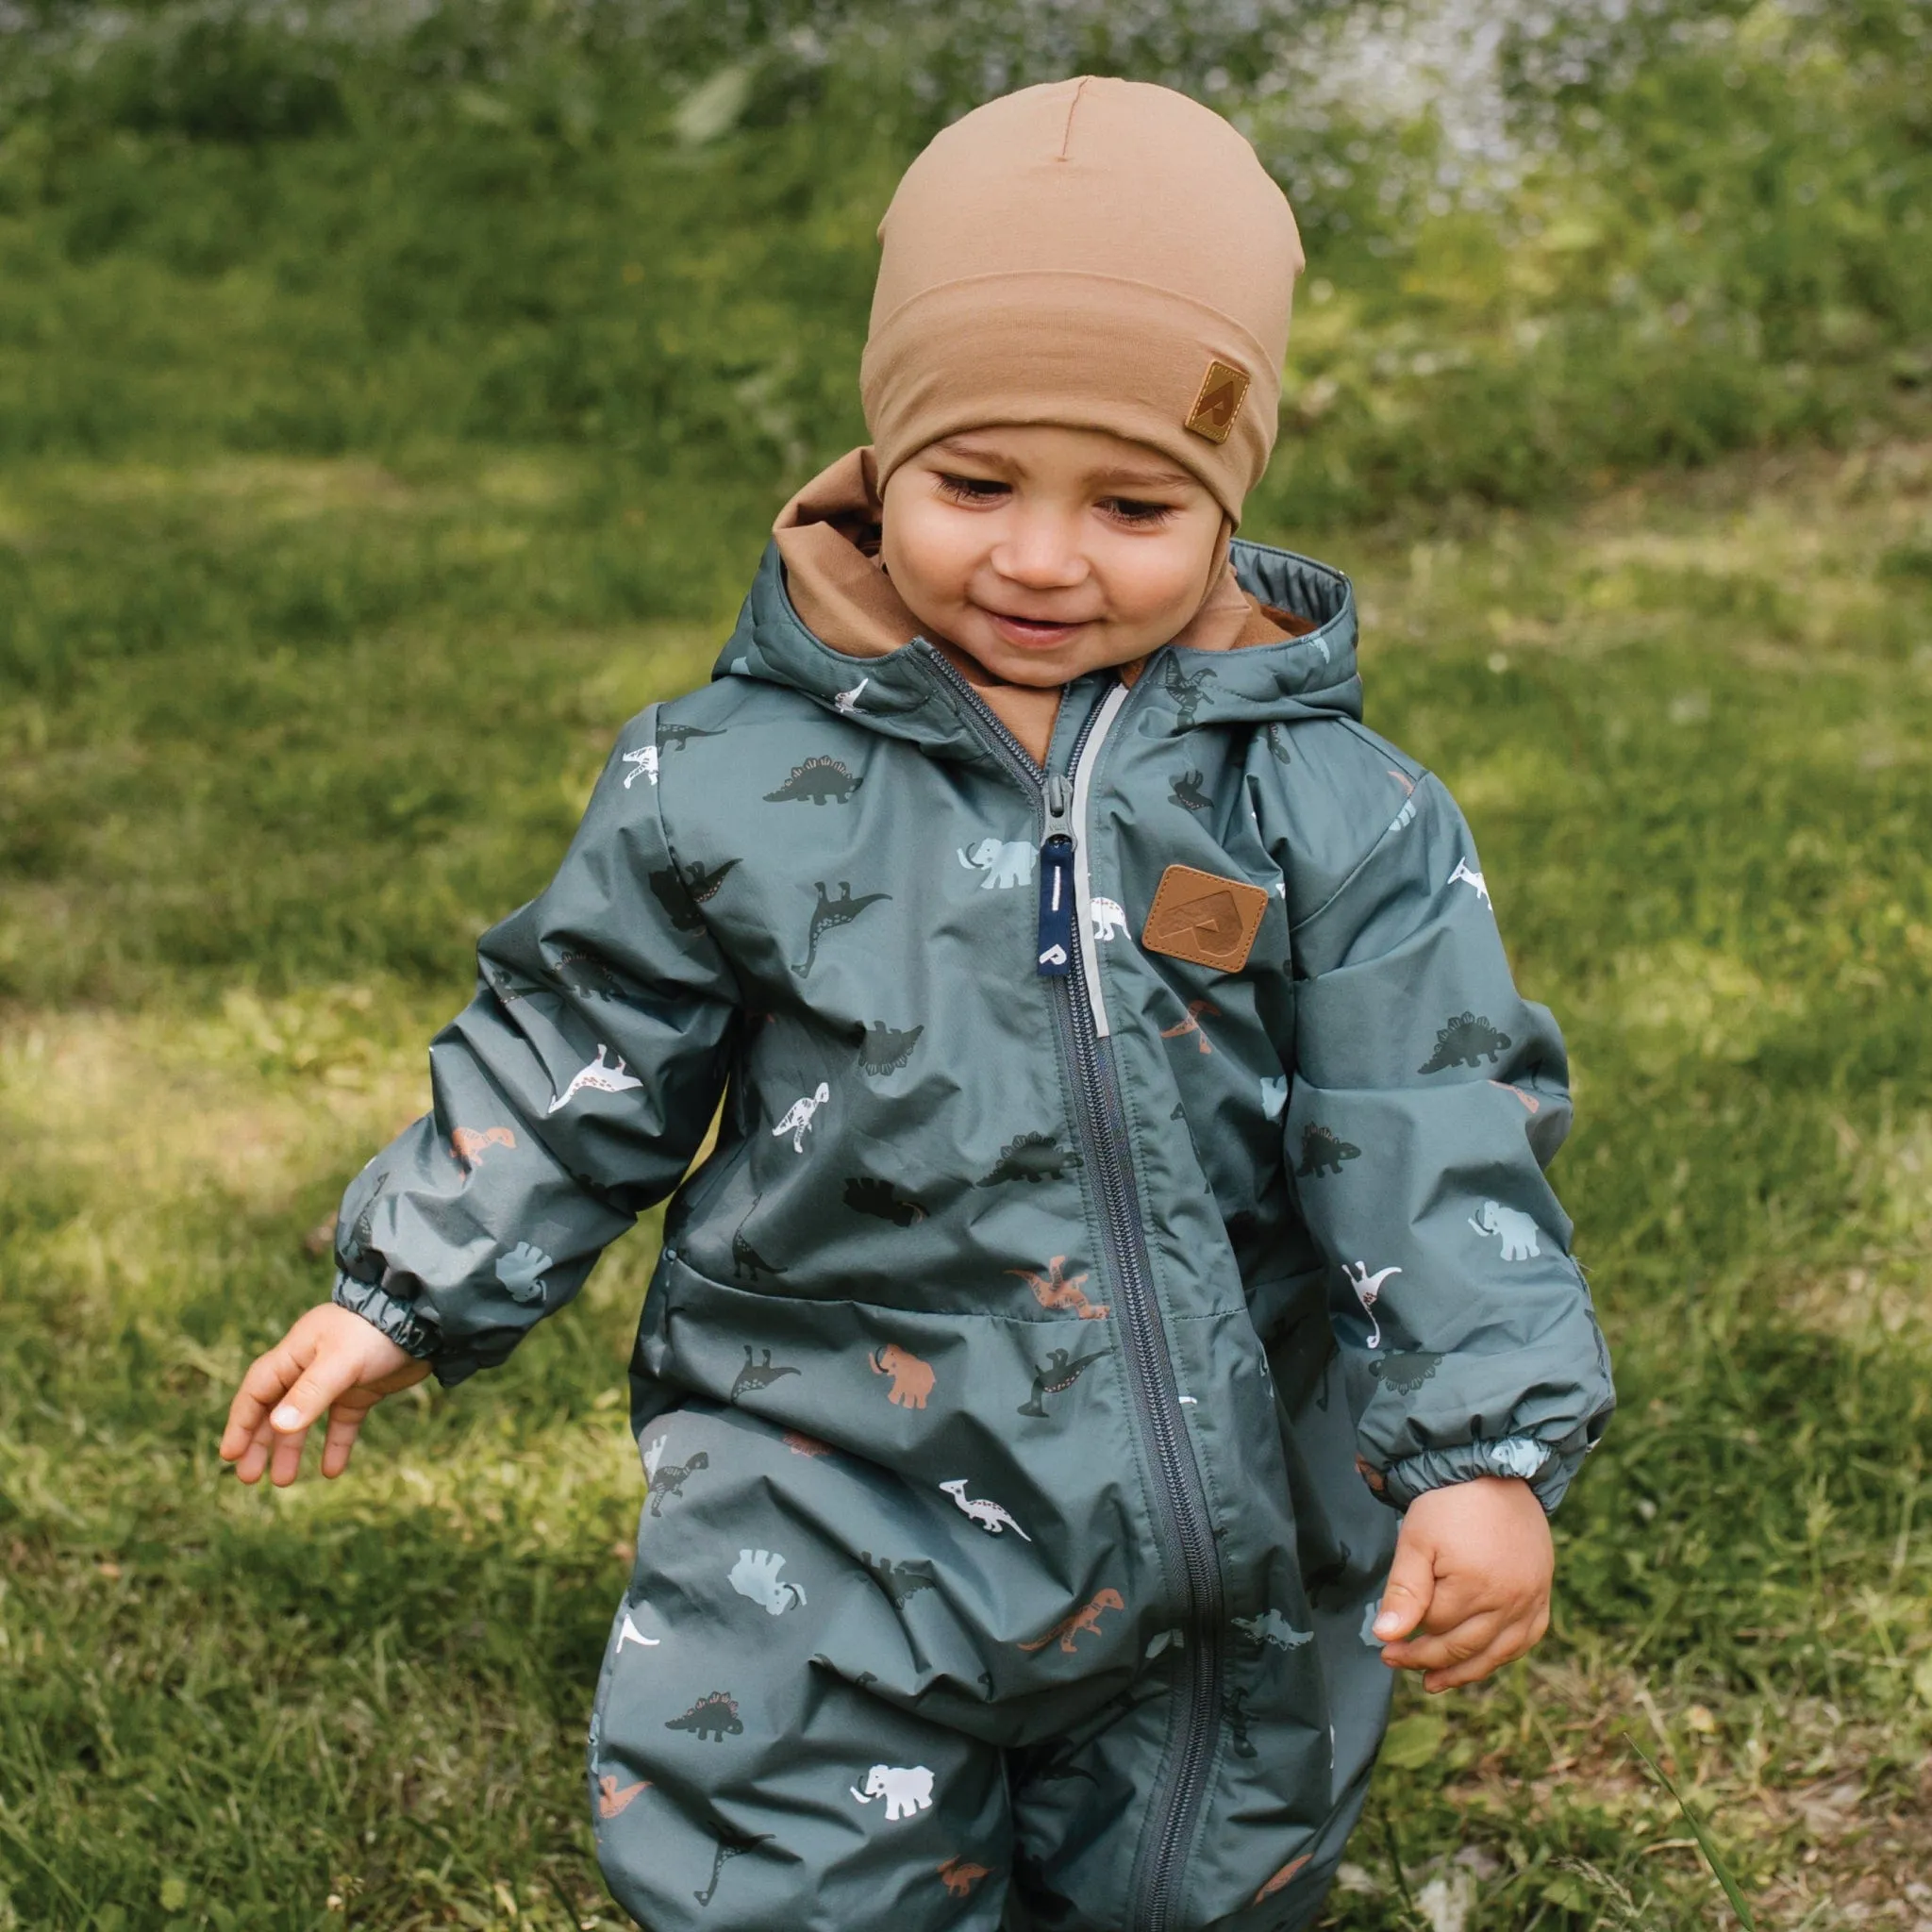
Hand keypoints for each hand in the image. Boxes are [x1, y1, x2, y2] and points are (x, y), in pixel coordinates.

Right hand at [219, 1303, 430, 1486]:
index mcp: (295, 1353)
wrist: (423, 1319)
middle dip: (261, 1442)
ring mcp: (336, 1379)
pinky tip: (332, 1471)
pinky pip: (342, 1422)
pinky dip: (335, 1444)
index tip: (230, 1455)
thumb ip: (310, 1395)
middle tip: (249, 1478)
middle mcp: (310, 1366)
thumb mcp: (339, 1363)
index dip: (241, 1423)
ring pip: (305, 1419)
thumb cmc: (374, 1332)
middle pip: (275, 1409)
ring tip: (284, 1481)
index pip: (257, 1391)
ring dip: (293, 1448)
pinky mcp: (362, 1390)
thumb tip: (277, 1427)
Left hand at [1371, 1475, 1552, 1691]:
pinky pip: (1526, 1639)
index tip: (1385, 1648)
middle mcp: (1509, 1600)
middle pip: (1465, 1647)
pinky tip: (1483, 1661)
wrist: (1493, 1471)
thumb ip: (1404, 1592)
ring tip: (1436, 1681)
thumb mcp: (1416, 1542)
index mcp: (1475, 1588)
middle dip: (1429, 1660)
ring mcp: (1531, 1600)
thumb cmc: (1448, 1503)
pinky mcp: (1542, 1594)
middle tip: (1398, 1662)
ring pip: (1497, 1653)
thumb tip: (1386, 1636)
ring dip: (1466, 1671)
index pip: (1435, 1629)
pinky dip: (1503, 1654)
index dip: (1408, 1640)